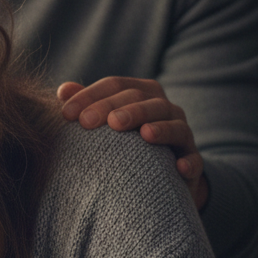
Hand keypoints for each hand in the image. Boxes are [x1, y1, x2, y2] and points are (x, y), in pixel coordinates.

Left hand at [58, 78, 208, 208]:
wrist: (161, 172)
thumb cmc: (124, 141)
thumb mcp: (105, 121)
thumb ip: (87, 105)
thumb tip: (62, 90)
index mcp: (141, 93)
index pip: (116, 85)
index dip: (90, 95)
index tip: (66, 114)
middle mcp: (164, 108)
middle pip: (143, 99)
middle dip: (116, 108)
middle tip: (90, 122)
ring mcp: (182, 133)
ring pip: (174, 125)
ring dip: (160, 128)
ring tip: (143, 134)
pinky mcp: (191, 160)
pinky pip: (194, 160)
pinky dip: (189, 162)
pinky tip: (179, 168)